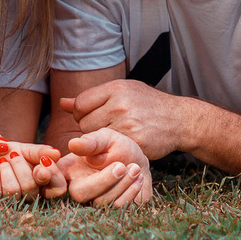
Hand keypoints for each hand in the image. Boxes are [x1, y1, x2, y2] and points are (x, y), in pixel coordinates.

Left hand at [0, 148, 63, 203]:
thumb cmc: (9, 153)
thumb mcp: (26, 149)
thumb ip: (41, 151)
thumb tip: (56, 153)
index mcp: (43, 184)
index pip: (58, 188)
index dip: (52, 175)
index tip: (43, 161)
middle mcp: (30, 197)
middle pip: (31, 188)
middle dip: (21, 167)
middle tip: (14, 154)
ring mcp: (12, 203)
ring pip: (13, 192)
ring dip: (6, 170)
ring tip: (2, 160)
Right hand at [57, 128, 151, 205]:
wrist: (139, 159)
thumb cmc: (116, 146)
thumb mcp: (105, 138)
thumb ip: (91, 142)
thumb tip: (72, 144)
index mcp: (70, 169)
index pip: (52, 179)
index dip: (51, 178)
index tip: (57, 169)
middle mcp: (78, 187)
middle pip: (79, 194)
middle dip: (102, 181)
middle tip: (120, 166)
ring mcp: (94, 201)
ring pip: (101, 202)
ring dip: (121, 184)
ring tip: (134, 168)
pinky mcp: (112, 210)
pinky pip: (118, 208)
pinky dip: (131, 192)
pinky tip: (137, 177)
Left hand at [62, 79, 185, 159]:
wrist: (179, 119)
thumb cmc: (147, 104)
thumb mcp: (122, 91)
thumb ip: (91, 98)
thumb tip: (62, 103)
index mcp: (116, 88)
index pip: (80, 104)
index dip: (80, 113)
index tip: (91, 116)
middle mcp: (120, 105)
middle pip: (84, 124)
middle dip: (90, 128)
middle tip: (104, 128)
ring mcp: (128, 125)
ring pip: (94, 139)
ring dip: (99, 141)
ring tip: (113, 135)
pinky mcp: (135, 143)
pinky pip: (109, 151)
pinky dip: (111, 151)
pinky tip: (122, 145)